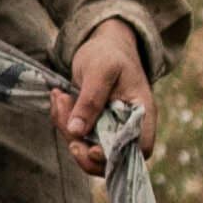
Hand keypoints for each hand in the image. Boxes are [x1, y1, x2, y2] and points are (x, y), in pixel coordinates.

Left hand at [53, 20, 156, 176]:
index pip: (140, 148)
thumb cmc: (108, 53)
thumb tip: (76, 132)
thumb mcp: (100, 70)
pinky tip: (59, 98)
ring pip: (87, 149)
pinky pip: (77, 137)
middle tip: (64, 118)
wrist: (102, 44)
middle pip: (109, 158)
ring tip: (60, 97)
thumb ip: (90, 100)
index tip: (92, 149)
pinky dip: (63, 122)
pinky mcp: (94, 128)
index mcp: (142, 113)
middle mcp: (129, 126)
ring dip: (66, 128)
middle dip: (81, 145)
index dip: (118, 156)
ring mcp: (111, 130)